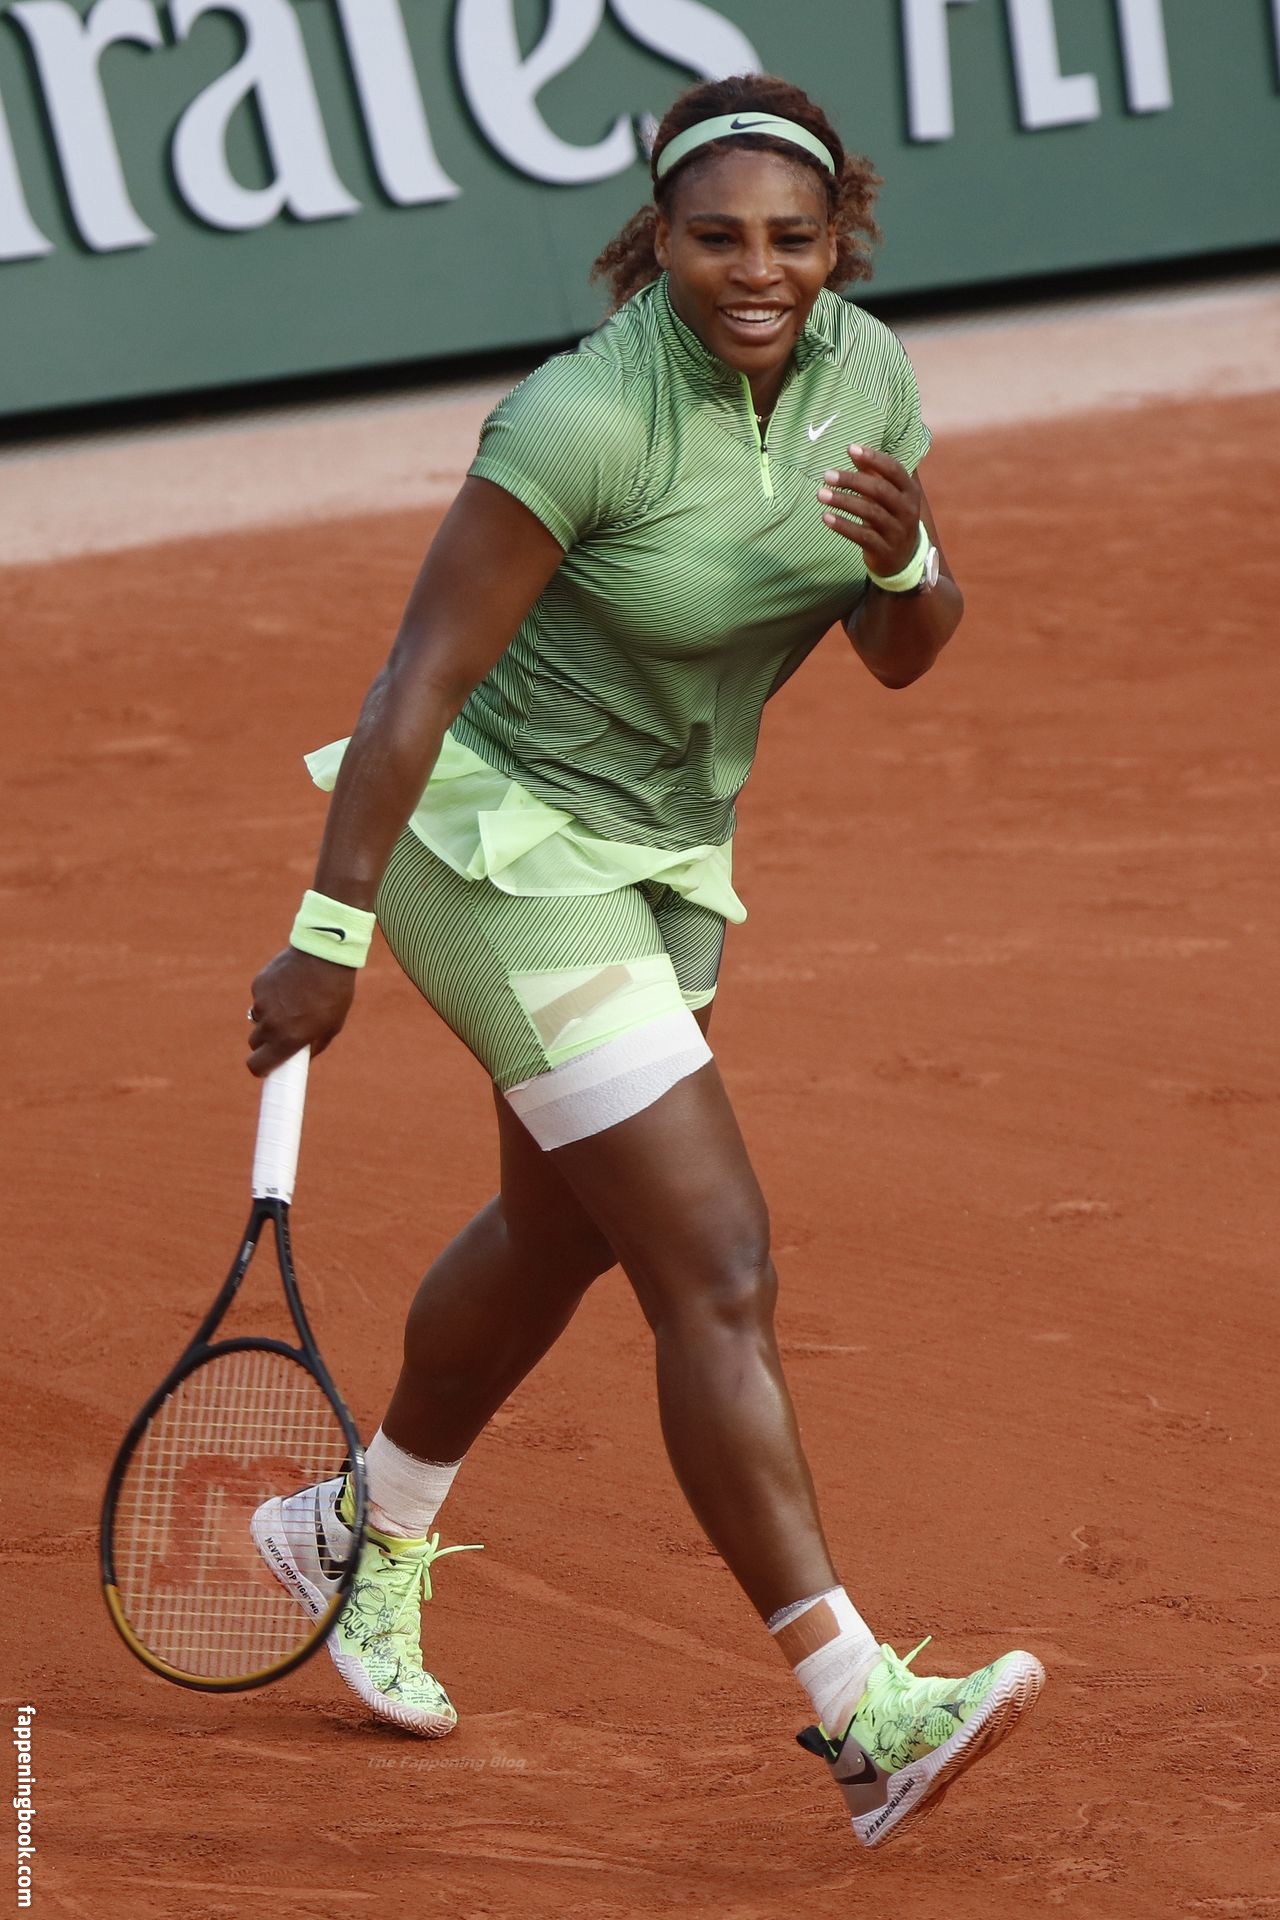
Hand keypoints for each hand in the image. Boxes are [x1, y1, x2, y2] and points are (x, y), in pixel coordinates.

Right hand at [247, 947, 355, 1077]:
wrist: (325, 954)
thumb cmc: (334, 994)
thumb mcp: (332, 1026)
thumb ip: (313, 1047)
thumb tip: (301, 1061)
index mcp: (288, 1039)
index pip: (257, 1066)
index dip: (260, 1068)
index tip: (267, 1067)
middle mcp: (270, 1023)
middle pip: (255, 1043)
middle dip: (266, 1042)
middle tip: (283, 1033)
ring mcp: (261, 1003)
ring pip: (257, 1019)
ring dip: (269, 1017)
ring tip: (293, 1002)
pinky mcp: (258, 985)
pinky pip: (259, 998)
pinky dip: (270, 997)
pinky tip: (289, 985)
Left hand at [817, 444, 920, 575]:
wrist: (903, 558)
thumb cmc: (891, 517)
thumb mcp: (888, 495)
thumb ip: (873, 473)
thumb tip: (852, 451)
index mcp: (910, 491)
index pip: (894, 469)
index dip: (873, 458)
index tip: (850, 449)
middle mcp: (907, 509)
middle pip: (880, 490)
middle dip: (852, 481)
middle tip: (827, 475)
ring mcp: (897, 531)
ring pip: (870, 512)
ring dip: (843, 501)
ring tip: (821, 494)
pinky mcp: (884, 549)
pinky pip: (862, 536)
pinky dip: (843, 526)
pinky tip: (826, 517)